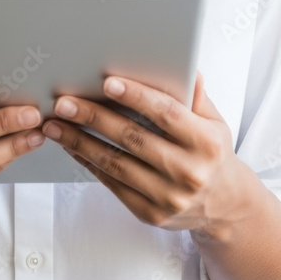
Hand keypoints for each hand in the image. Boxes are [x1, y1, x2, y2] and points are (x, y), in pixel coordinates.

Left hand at [40, 71, 253, 235]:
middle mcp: (189, 172)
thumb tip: (186, 65)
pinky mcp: (151, 214)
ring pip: (116, 163)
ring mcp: (169, 197)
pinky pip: (113, 184)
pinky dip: (89, 163)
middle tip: (64, 102)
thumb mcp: (215, 121)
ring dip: (80, 141)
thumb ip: (196, 95)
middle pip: (133, 138)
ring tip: (55, 124)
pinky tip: (72, 145)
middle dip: (94, 117)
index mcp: (206, 143)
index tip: (107, 82)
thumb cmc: (212, 152)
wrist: (225, 206)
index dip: (136, 96)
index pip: (166, 113)